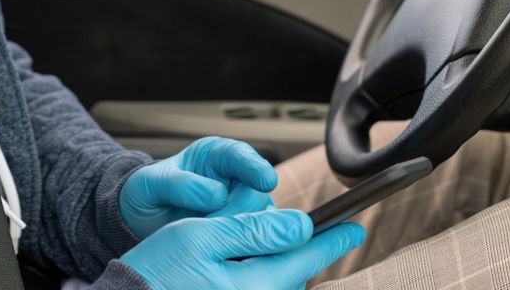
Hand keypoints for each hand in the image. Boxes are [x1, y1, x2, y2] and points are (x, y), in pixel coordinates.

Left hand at [120, 137, 278, 238]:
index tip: (266, 181)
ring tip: (217, 244)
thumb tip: (217, 195)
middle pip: (255, 194)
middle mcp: (233, 180)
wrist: (141, 221)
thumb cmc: (148, 194)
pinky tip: (229, 258)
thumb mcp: (152, 183)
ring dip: (241, 234)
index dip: (254, 167)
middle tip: (214, 225)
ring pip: (259, 221)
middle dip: (239, 212)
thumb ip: (180, 184)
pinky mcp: (239, 235)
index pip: (240, 156)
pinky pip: (251, 243)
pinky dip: (243, 250)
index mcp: (214, 156)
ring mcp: (239, 209)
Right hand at [120, 208, 364, 289]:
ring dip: (284, 264)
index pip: (303, 259)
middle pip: (293, 276)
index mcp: (251, 287)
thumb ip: (252, 231)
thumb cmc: (156, 271)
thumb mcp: (201, 236)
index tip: (353, 228)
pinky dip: (265, 275)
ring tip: (283, 245)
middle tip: (320, 233)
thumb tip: (299, 226)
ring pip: (276, 284)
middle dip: (305, 253)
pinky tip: (252, 263)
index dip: (330, 241)